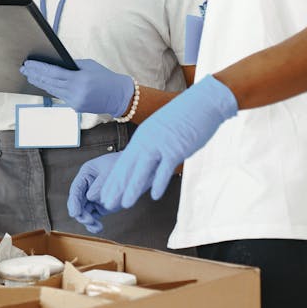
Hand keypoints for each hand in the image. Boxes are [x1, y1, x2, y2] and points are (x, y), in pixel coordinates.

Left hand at [20, 58, 133, 116]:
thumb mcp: (89, 65)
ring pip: (53, 90)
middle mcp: (76, 92)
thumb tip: (54, 62)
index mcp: (80, 79)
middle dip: (35, 75)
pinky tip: (43, 84)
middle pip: (49, 82)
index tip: (28, 64)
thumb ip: (72, 65)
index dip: (39, 68)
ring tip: (29, 75)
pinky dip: (51, 89)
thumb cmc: (105, 77)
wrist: (118, 96)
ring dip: (40, 82)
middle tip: (23, 69)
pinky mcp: (75, 107)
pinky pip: (60, 96)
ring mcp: (75, 101)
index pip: (54, 73)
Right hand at [67, 152, 122, 233]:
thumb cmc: (125, 164)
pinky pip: (94, 217)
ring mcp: (94, 198)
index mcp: (86, 174)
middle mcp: (87, 187)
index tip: (75, 213)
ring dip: (88, 221)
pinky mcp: (102, 207)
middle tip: (89, 220)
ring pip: (85, 212)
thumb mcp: (111, 170)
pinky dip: (94, 224)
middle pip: (78, 203)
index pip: (76, 189)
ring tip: (96, 226)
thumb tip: (91, 197)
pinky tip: (98, 228)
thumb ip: (101, 184)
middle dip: (81, 214)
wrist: (139, 170)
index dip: (74, 202)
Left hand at [95, 75, 238, 209]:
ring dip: (132, 188)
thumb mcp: (161, 131)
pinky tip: (154, 196)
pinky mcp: (177, 148)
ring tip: (124, 204)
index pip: (123, 162)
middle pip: (127, 168)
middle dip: (116, 187)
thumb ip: (153, 146)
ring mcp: (161, 145)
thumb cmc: (184, 118)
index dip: (113, 179)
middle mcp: (147, 141)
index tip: (104, 193)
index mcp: (142, 137)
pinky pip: (165, 168)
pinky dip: (159, 182)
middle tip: (105, 203)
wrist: (202, 103)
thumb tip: (149, 163)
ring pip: (142, 170)